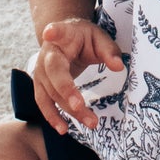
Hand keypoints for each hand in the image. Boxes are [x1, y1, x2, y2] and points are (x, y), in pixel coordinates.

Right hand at [32, 17, 124, 132]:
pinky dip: (52, 116)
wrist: (65, 40)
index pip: (58, 31)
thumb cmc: (85, 38)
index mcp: (63, 35)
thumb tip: (119, 67)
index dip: (53, 32)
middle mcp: (47, 53)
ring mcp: (40, 71)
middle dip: (66, 89)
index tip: (49, 32)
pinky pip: (43, 103)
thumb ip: (110, 51)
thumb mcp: (100, 38)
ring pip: (51, 92)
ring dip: (68, 109)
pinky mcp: (41, 86)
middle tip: (79, 105)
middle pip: (53, 71)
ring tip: (90, 122)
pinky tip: (63, 129)